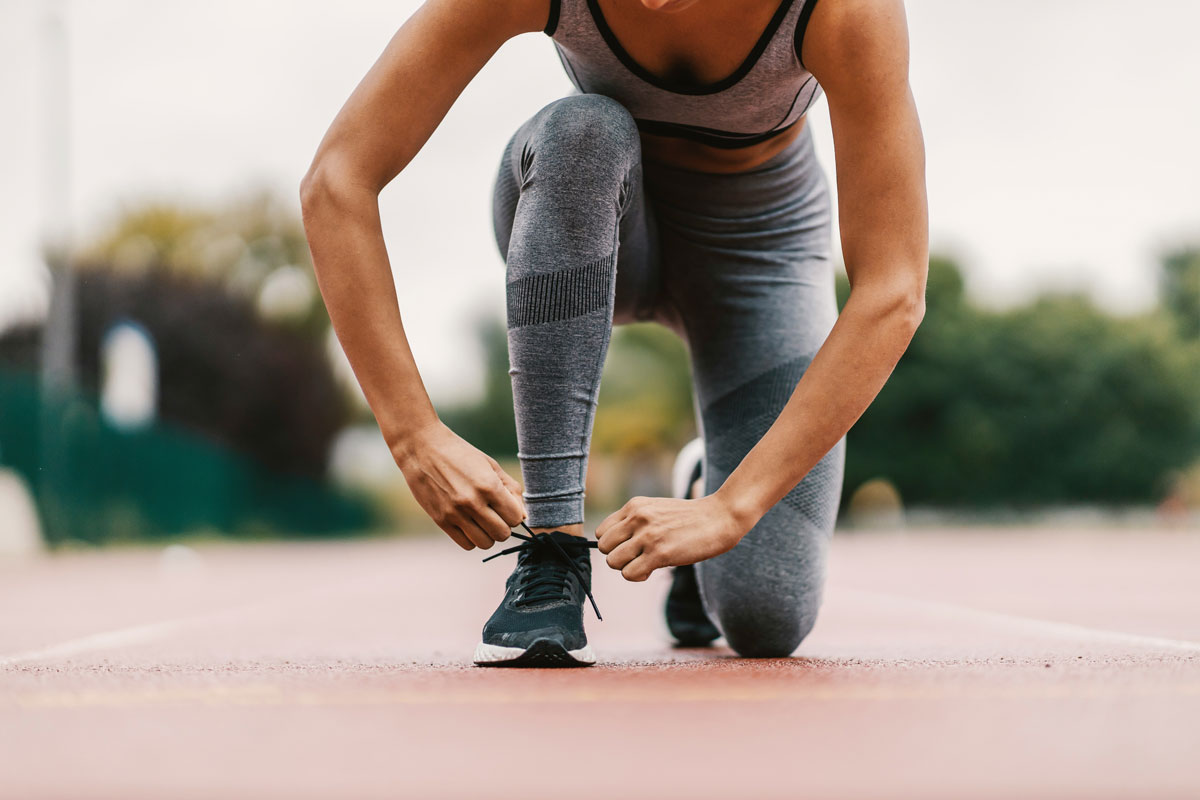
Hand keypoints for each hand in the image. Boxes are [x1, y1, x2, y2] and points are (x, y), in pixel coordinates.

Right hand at [391, 420, 525, 550]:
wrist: (422, 448)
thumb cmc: (461, 454)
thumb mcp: (491, 465)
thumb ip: (512, 490)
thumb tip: (524, 516)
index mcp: (488, 485)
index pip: (516, 518)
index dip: (514, 514)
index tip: (505, 505)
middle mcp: (473, 502)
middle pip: (502, 534)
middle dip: (503, 526)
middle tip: (494, 513)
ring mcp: (455, 513)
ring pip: (485, 543)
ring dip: (488, 534)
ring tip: (481, 520)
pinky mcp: (440, 521)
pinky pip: (466, 545)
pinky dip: (472, 538)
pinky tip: (468, 523)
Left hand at [595, 493, 748, 581]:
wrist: (720, 517)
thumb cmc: (689, 518)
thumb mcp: (656, 510)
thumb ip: (635, 523)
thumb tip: (616, 549)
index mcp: (634, 506)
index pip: (602, 532)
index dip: (614, 544)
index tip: (630, 547)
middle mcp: (637, 518)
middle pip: (603, 548)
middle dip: (618, 557)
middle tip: (638, 556)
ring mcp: (647, 536)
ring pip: (613, 562)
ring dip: (628, 567)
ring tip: (647, 562)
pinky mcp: (659, 553)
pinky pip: (629, 574)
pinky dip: (639, 576)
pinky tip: (654, 568)